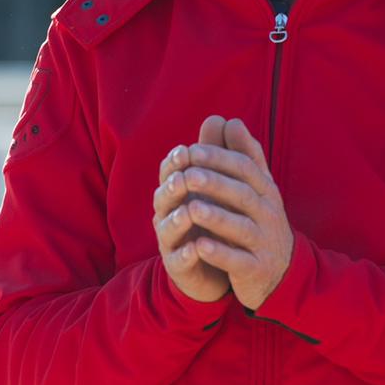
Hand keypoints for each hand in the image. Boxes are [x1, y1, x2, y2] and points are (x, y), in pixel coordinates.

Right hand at [153, 116, 230, 302]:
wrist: (219, 266)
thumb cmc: (215, 218)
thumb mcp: (220, 185)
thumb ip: (220, 153)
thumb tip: (219, 117)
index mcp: (179, 193)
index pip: (171, 173)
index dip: (175, 163)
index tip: (185, 151)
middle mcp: (170, 214)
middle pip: (164, 197)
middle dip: (173, 186)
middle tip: (185, 177)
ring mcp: (172, 241)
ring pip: (168, 227)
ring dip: (177, 218)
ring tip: (190, 211)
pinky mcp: (179, 266)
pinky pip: (180, 259)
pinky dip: (187, 254)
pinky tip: (196, 249)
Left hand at [179, 118, 293, 310]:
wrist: (281, 272)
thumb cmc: (259, 221)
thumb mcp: (254, 188)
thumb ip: (241, 155)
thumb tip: (228, 120)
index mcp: (265, 191)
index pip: (244, 168)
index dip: (218, 158)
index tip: (190, 151)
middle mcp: (268, 214)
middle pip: (243, 194)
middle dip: (216, 183)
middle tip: (189, 174)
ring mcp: (263, 242)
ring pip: (241, 228)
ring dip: (217, 217)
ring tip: (192, 208)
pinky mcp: (256, 270)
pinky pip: (239, 261)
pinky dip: (220, 254)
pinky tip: (200, 246)